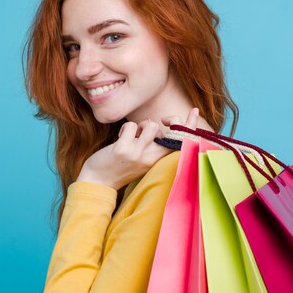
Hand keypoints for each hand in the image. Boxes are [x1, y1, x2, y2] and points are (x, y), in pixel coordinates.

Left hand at [76, 108, 200, 189]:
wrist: (98, 181)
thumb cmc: (121, 165)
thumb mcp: (142, 157)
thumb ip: (152, 143)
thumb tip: (154, 121)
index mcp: (159, 160)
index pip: (181, 143)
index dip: (191, 126)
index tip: (195, 111)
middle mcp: (152, 158)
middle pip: (172, 132)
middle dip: (171, 119)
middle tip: (162, 120)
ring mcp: (138, 154)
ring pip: (151, 125)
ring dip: (142, 124)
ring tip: (133, 134)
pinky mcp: (123, 150)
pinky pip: (131, 126)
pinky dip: (125, 128)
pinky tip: (120, 138)